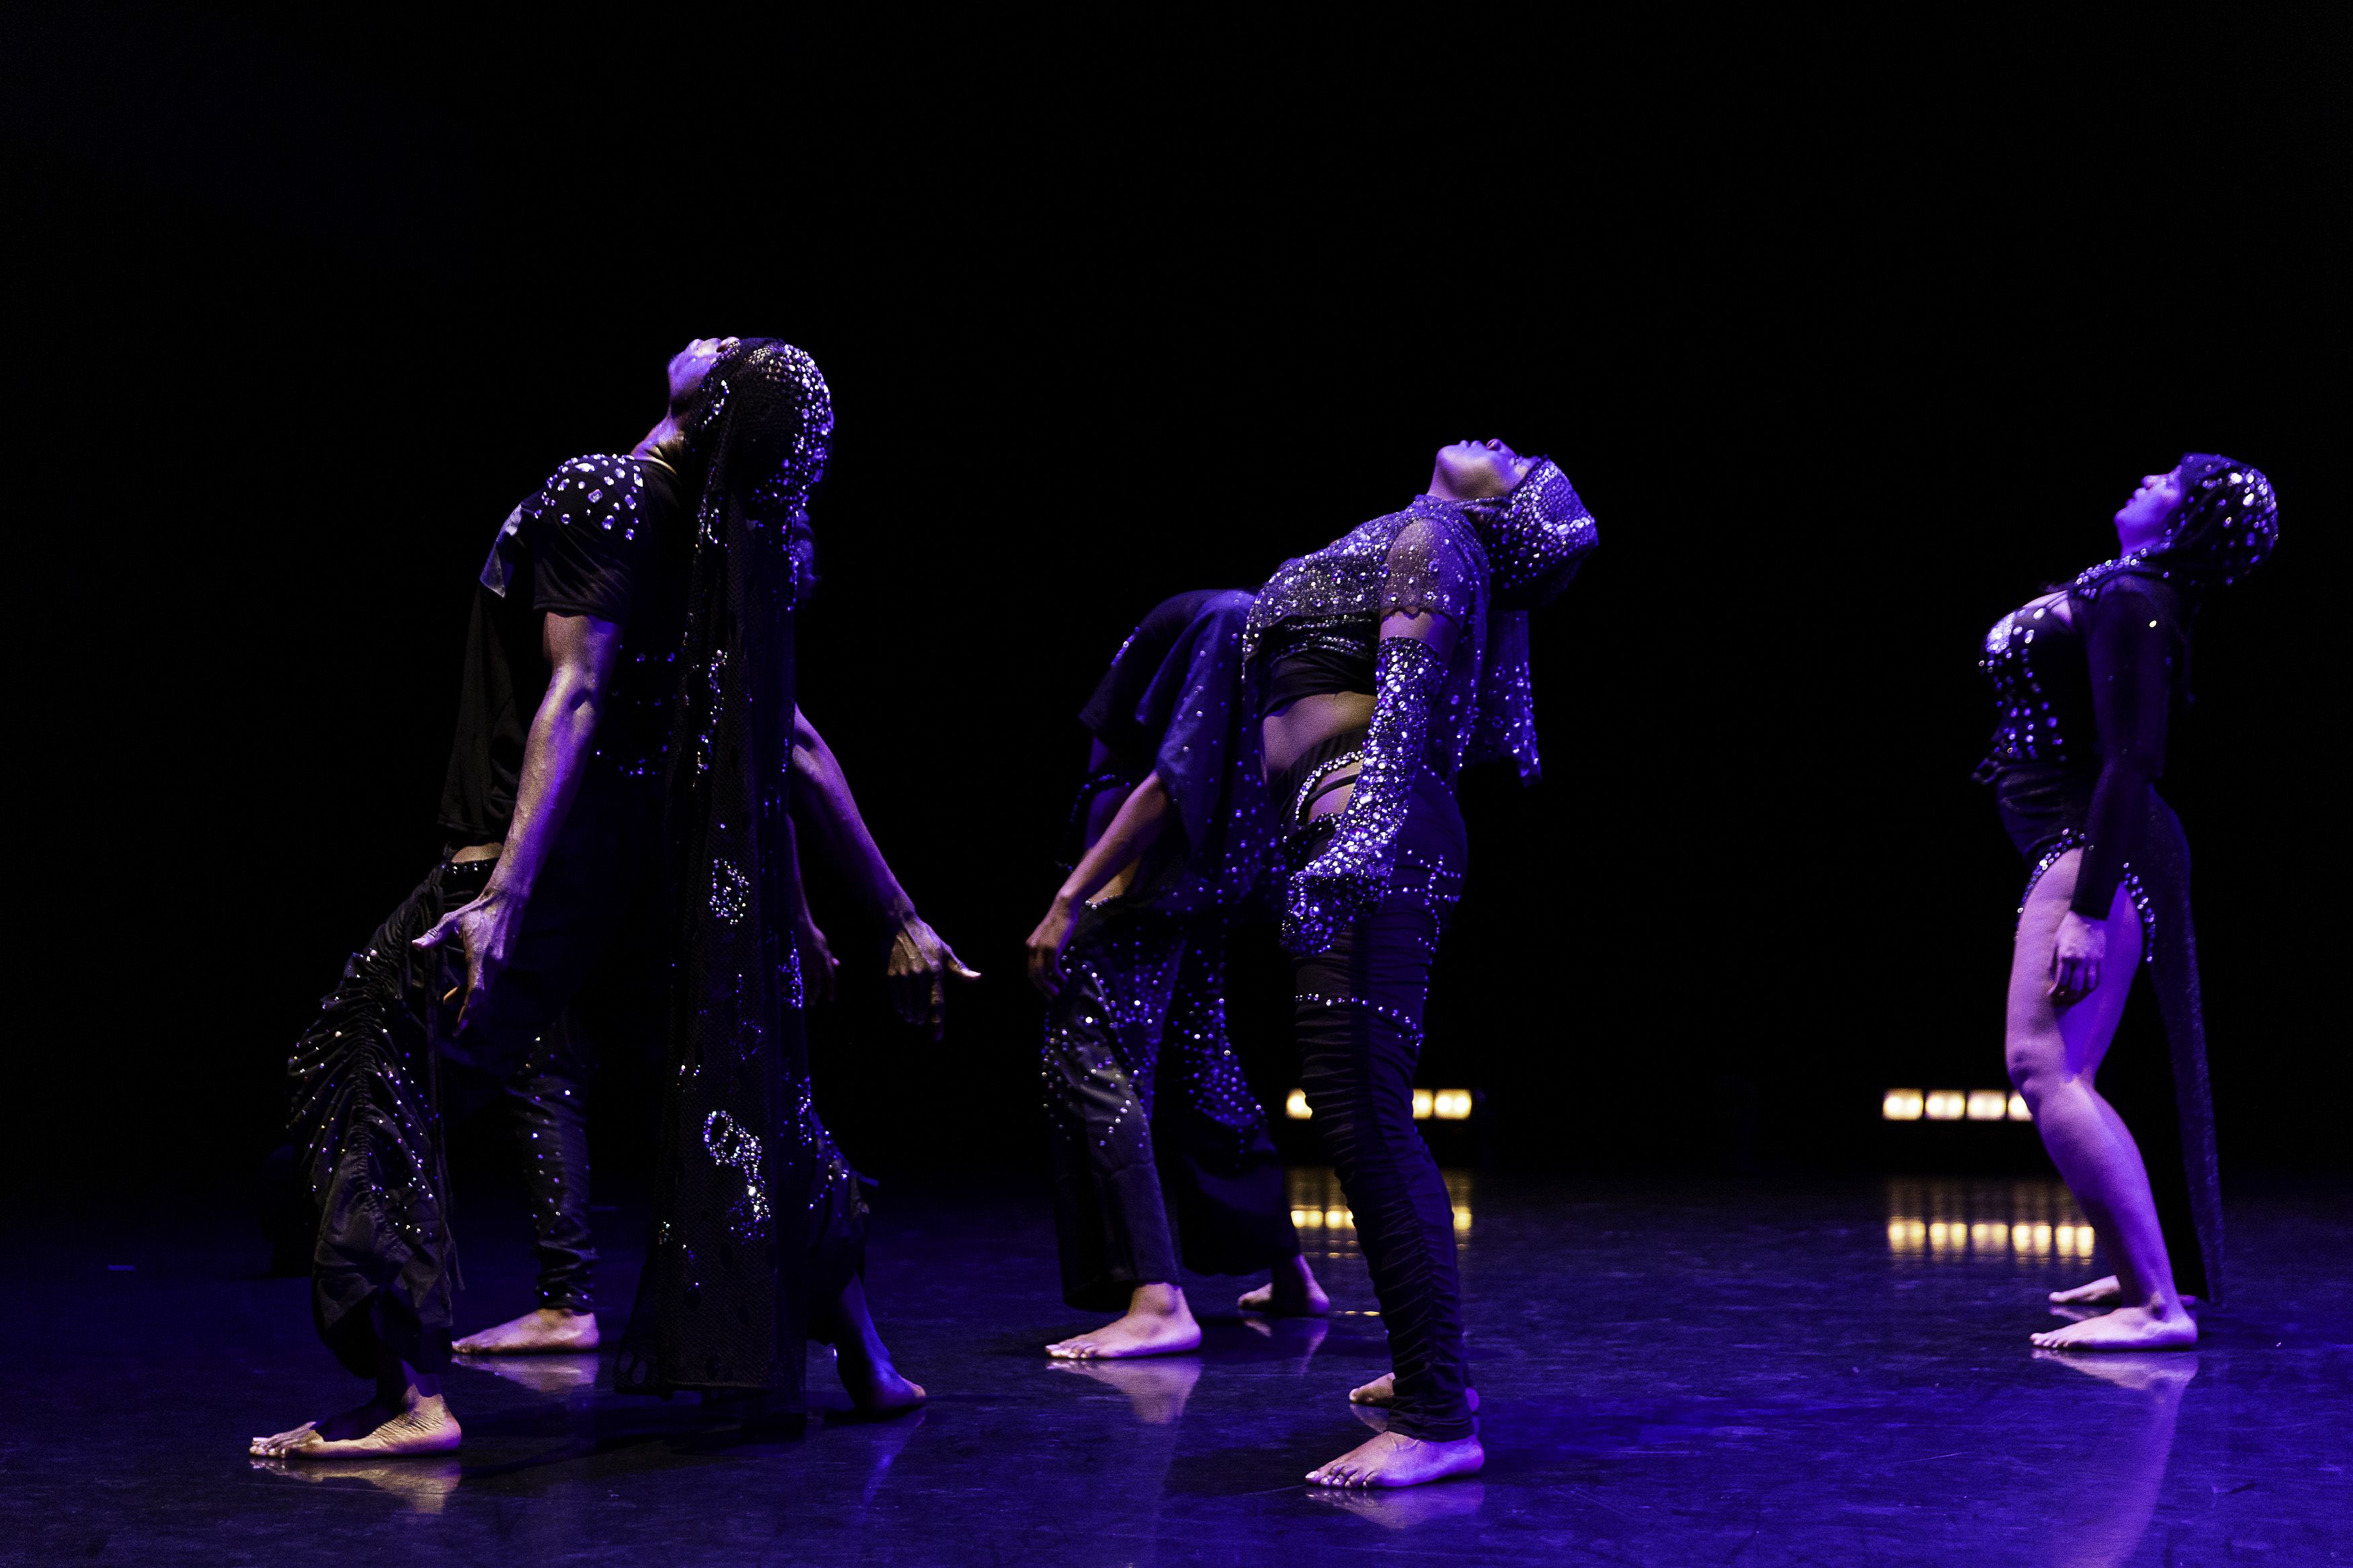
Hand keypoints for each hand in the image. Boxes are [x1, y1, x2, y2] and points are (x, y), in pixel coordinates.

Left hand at [413, 884, 526, 1032]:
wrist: (506, 902)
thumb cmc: (477, 911)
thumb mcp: (452, 921)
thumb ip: (434, 935)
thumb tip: (415, 945)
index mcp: (480, 956)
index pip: (476, 990)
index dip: (469, 1010)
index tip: (461, 1026)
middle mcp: (494, 964)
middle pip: (482, 997)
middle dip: (470, 1015)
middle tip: (457, 1031)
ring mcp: (500, 964)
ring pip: (485, 990)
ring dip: (469, 1001)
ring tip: (447, 1002)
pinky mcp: (502, 961)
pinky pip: (488, 982)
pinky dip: (475, 990)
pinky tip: (459, 990)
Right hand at [797, 913, 838, 1004]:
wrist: (802, 924)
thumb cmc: (814, 935)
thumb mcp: (825, 946)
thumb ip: (830, 957)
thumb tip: (838, 965)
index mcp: (825, 958)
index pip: (830, 977)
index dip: (830, 989)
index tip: (830, 1000)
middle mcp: (817, 960)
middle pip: (818, 981)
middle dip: (815, 993)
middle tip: (812, 1004)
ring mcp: (806, 959)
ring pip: (805, 979)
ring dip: (803, 990)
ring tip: (800, 1000)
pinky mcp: (795, 957)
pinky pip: (792, 972)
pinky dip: (788, 981)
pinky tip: (785, 989)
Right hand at [885, 914, 980, 1039]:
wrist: (898, 923)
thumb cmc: (925, 937)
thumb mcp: (945, 950)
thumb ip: (959, 968)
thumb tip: (978, 978)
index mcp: (936, 970)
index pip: (937, 1002)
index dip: (937, 1022)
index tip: (936, 1038)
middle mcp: (920, 974)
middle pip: (920, 1007)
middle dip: (921, 1019)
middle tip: (921, 1023)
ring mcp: (904, 975)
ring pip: (907, 1005)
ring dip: (909, 1014)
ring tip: (911, 1018)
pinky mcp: (890, 974)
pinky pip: (894, 997)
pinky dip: (898, 1005)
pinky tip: (901, 1009)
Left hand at [1025, 895, 1078, 997]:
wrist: (1063, 908)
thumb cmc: (1060, 922)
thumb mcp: (1050, 936)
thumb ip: (1048, 948)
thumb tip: (1054, 965)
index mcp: (1030, 946)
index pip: (1031, 970)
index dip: (1038, 983)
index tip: (1047, 991)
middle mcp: (1032, 948)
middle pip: (1034, 975)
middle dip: (1042, 988)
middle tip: (1051, 997)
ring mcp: (1041, 948)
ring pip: (1041, 973)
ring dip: (1048, 986)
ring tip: (1057, 992)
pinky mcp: (1051, 947)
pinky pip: (1052, 967)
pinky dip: (1057, 975)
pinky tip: (1063, 979)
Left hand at [2049, 909, 2106, 1005]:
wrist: (2088, 917)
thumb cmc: (2068, 930)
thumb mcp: (2055, 944)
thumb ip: (2054, 962)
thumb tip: (2053, 979)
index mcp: (2066, 956)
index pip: (2061, 981)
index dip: (2056, 992)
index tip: (2052, 996)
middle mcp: (2080, 960)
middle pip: (2076, 987)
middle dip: (2067, 997)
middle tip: (2062, 1001)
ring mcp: (2093, 961)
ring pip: (2089, 986)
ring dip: (2081, 996)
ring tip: (2073, 998)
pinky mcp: (2102, 959)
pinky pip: (2099, 978)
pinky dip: (2092, 987)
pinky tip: (2086, 990)